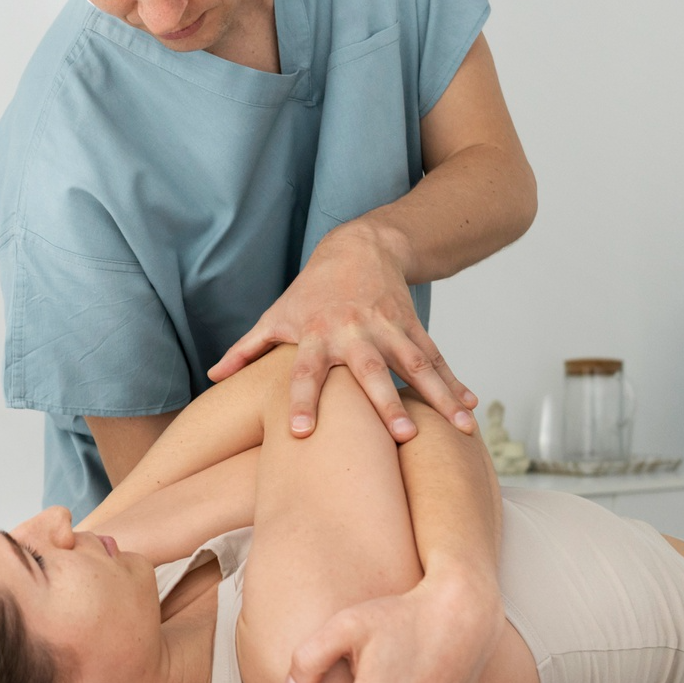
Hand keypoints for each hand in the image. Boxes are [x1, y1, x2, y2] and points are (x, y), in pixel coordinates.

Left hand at [207, 219, 476, 441]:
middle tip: (403, 436)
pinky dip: (454, 382)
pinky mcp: (413, 327)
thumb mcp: (277, 315)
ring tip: (462, 427)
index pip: (305, 372)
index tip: (301, 433)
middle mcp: (355, 333)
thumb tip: (214, 379)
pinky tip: (469, 408)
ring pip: (417, 365)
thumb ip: (248, 349)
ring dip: (440, 396)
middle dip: (388, 403)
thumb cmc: (311, 291)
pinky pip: (436, 358)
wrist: (360, 246)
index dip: (302, 401)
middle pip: (371, 370)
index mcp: (317, 335)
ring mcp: (389, 329)